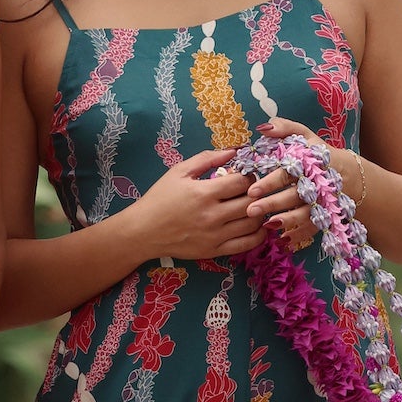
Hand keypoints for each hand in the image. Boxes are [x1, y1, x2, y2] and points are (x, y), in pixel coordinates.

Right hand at [130, 149, 263, 260]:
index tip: (244, 175)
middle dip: (256, 192)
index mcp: (203, 193)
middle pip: (251, 202)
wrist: (143, 231)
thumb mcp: (179, 172)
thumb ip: (207, 158)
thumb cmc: (159, 198)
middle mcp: (212, 216)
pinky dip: (258, 234)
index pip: (242, 181)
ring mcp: (215, 236)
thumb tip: (234, 150)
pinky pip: (247, 244)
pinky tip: (255, 225)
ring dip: (259, 212)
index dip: (248, 175)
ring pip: (253, 223)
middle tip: (252, 190)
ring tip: (253, 205)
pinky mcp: (215, 251)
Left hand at [245, 118, 346, 250]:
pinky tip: (284, 240)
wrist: (347, 174)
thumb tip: (263, 127)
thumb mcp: (304, 136)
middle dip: (273, 204)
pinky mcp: (325, 216)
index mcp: (307, 163)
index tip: (252, 190)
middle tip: (251, 210)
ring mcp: (322, 202)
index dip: (270, 182)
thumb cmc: (316, 153)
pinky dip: (300, 234)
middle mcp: (315, 184)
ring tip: (268, 225)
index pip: (287, 173)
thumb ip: (285, 128)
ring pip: (305, 214)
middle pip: (294, 196)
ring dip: (287, 220)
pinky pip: (314, 228)